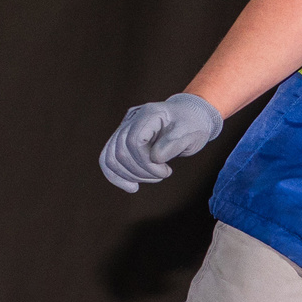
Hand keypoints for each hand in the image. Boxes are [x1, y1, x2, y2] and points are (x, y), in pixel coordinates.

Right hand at [98, 93, 222, 191]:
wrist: (190, 117)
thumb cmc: (193, 124)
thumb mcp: (192, 132)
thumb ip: (174, 143)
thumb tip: (155, 158)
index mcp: (150, 113)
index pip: (134, 141)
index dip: (146, 163)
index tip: (165, 171)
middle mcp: (132, 118)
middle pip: (120, 151)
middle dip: (140, 171)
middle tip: (162, 175)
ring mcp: (125, 128)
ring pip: (111, 157)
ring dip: (131, 175)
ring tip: (153, 177)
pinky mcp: (122, 139)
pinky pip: (108, 159)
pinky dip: (116, 176)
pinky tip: (132, 187)